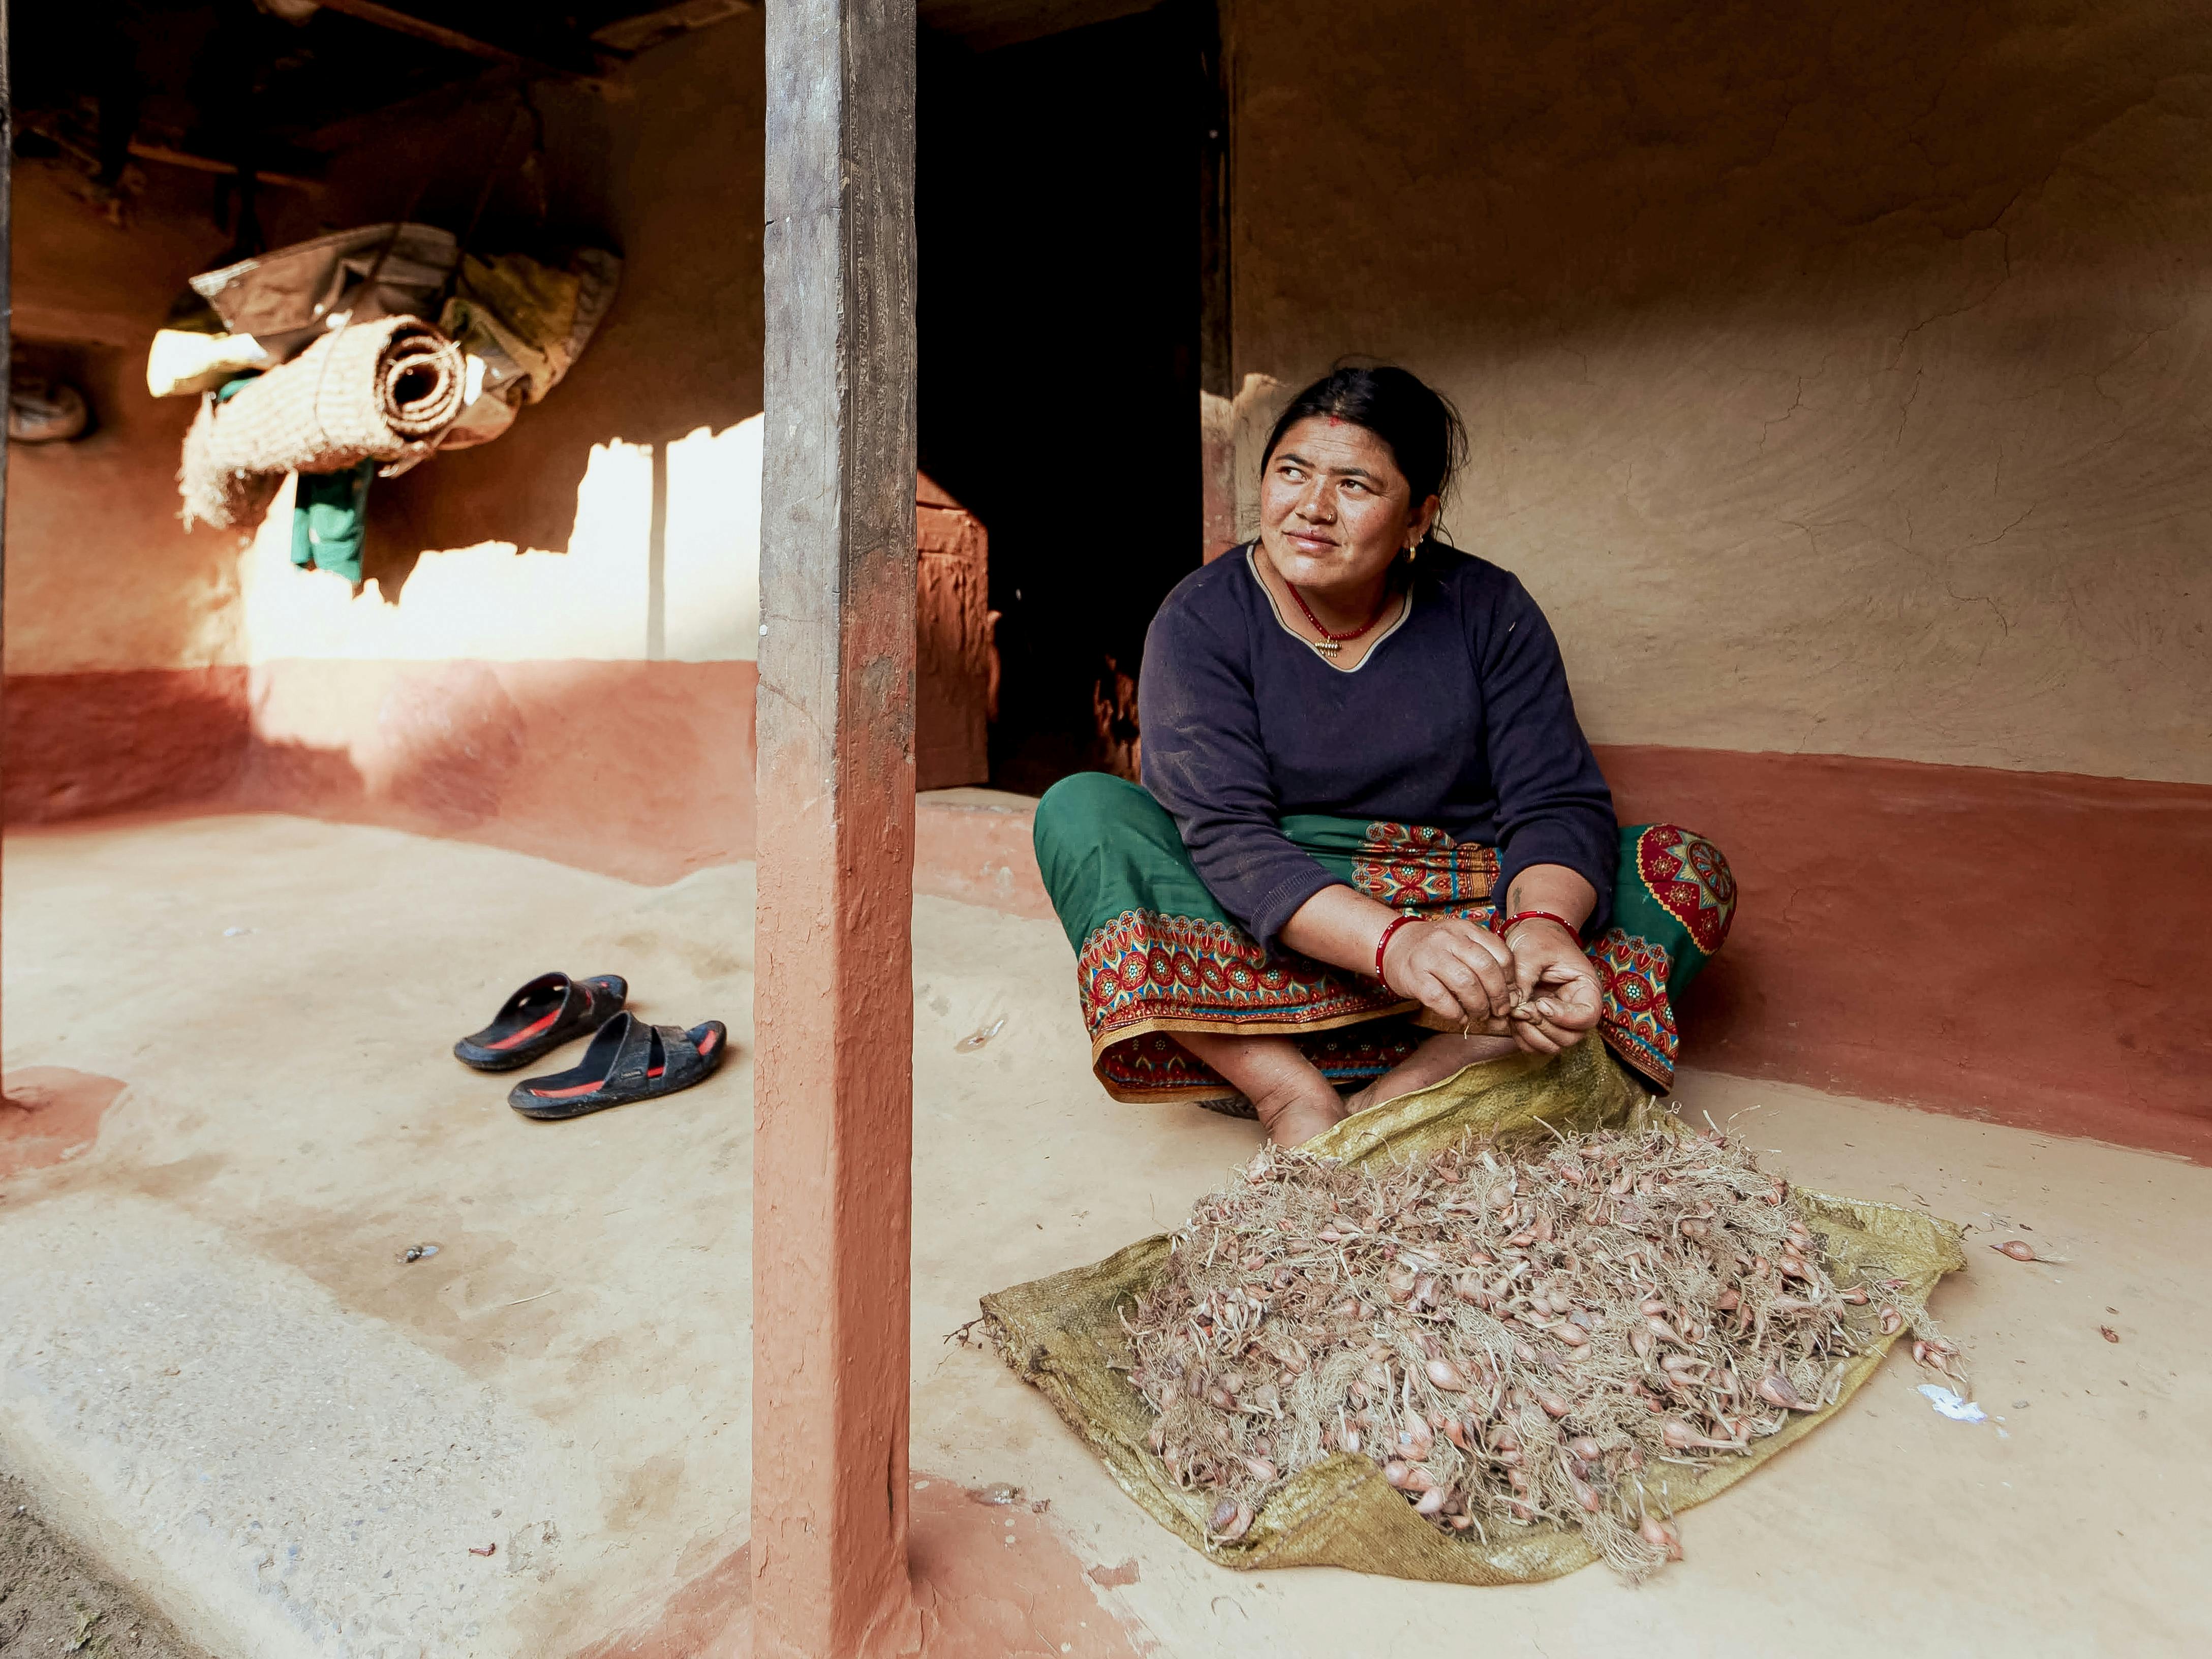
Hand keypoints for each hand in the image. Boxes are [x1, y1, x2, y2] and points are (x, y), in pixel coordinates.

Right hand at [1381, 915, 1516, 1031]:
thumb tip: (1511, 994)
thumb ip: (1484, 959)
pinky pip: (1440, 998)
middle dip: (1498, 995)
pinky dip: (1455, 1013)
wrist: (1394, 946)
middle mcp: (1448, 939)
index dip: (1509, 980)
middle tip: (1499, 1011)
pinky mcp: (1414, 977)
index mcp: (1465, 929)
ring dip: (1478, 1006)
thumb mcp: (1460, 942)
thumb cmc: (1435, 950)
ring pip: (1465, 983)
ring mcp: (1429, 956)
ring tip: (1480, 1015)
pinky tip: (1460, 1017)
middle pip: (1485, 968)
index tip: (1510, 995)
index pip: (1500, 954)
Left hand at [1502, 919, 1603, 1054]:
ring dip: (1530, 1035)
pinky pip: (1535, 1045)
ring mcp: (1560, 1020)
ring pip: (1553, 1046)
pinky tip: (1511, 1017)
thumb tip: (1514, 1005)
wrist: (1532, 937)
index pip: (1588, 1017)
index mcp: (1586, 988)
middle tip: (1521, 1009)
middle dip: (1543, 1027)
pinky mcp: (1542, 1025)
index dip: (1564, 1017)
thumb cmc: (1538, 939)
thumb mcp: (1532, 950)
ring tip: (1515, 1012)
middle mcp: (1577, 1009)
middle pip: (1570, 1037)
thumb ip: (1524, 977)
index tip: (1541, 1003)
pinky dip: (1521, 1037)